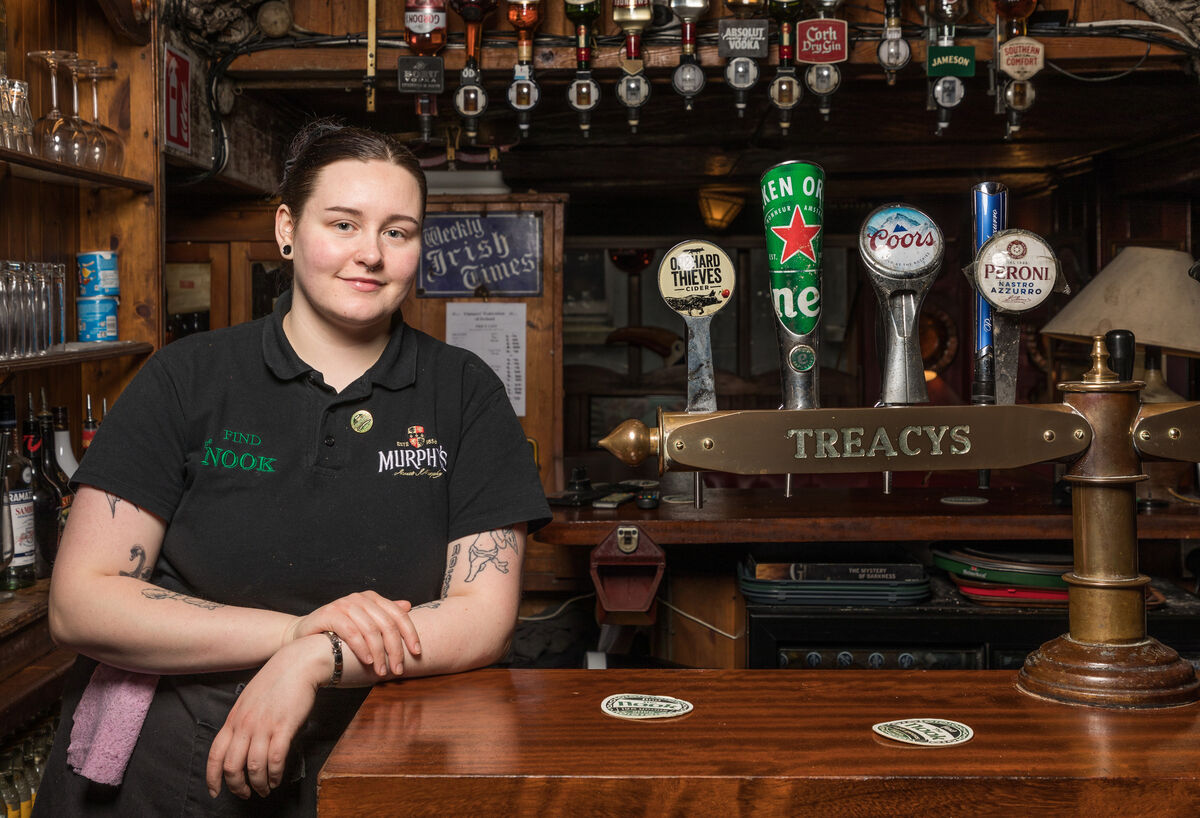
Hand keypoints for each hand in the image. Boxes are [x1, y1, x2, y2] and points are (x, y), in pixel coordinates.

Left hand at [205, 637, 322, 798]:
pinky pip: (275, 759)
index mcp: (233, 719)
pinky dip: (274, 774)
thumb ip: (241, 721)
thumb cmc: (276, 681)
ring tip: (264, 789)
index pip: (215, 755)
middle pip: (232, 767)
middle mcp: (245, 725)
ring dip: (258, 784)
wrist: (298, 664)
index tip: (215, 791)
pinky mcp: (284, 727)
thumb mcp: (248, 700)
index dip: (213, 778)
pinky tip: (276, 778)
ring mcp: (264, 726)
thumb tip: (240, 744)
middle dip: (237, 787)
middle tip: (246, 794)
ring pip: (253, 767)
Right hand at [283, 590, 420, 676]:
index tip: (417, 652)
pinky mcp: (329, 613)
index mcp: (372, 598)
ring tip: (382, 671)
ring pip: (370, 630)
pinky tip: (367, 662)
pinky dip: (361, 648)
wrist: (304, 633)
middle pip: (386, 624)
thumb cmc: (339, 632)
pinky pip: (351, 632)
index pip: (398, 615)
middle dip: (395, 649)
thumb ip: (384, 614)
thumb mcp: (364, 623)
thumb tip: (408, 605)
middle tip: (398, 670)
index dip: (410, 633)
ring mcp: (344, 604)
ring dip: (379, 654)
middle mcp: (360, 598)